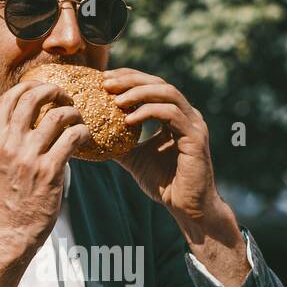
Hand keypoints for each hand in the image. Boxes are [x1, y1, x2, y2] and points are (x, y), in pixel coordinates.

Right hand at [0, 82, 94, 286]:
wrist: (9, 232)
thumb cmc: (7, 200)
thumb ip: (8, 142)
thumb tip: (25, 121)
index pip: (9, 98)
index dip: (29, 86)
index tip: (43, 89)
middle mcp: (9, 145)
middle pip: (33, 98)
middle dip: (53, 91)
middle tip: (65, 98)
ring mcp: (29, 157)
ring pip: (57, 116)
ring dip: (73, 113)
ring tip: (78, 121)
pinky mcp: (50, 171)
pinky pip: (72, 138)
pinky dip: (83, 132)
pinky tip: (85, 138)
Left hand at [101, 68, 216, 222]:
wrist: (187, 208)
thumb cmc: (165, 184)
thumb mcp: (135, 158)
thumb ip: (119, 143)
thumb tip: (91, 136)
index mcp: (174, 115)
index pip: (152, 85)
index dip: (129, 78)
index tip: (104, 80)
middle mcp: (186, 115)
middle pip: (159, 83)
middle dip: (131, 80)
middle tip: (106, 82)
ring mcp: (193, 124)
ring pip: (167, 93)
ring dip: (139, 92)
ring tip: (116, 100)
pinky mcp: (195, 137)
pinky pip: (171, 114)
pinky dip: (149, 112)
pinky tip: (129, 120)